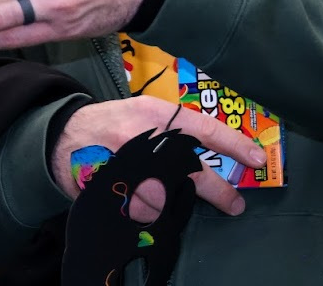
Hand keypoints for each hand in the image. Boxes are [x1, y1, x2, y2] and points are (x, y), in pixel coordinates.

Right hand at [53, 96, 266, 217]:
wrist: (65, 138)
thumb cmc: (113, 122)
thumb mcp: (145, 111)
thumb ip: (176, 126)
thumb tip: (215, 149)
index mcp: (156, 115)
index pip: (204, 129)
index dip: (234, 145)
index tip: (257, 159)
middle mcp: (146, 141)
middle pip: (194, 171)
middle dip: (219, 191)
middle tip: (235, 203)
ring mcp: (131, 169)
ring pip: (172, 196)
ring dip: (180, 202)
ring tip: (182, 201)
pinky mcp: (118, 192)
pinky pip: (149, 211)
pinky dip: (157, 212)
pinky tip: (154, 206)